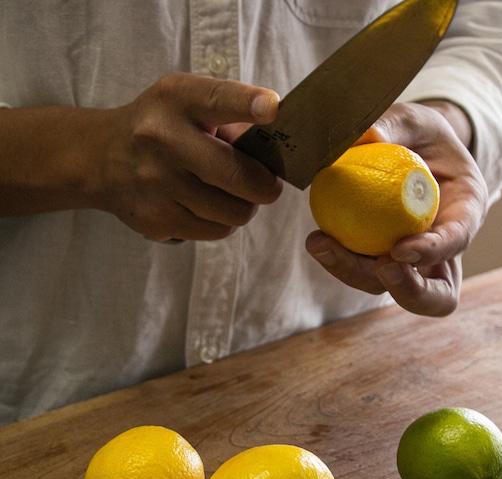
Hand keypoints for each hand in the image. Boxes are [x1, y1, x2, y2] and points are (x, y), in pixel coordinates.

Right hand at [100, 73, 282, 240]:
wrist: (101, 159)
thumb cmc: (161, 128)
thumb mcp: (187, 104)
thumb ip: (231, 118)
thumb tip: (276, 152)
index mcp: (177, 100)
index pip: (217, 100)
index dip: (248, 104)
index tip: (272, 108)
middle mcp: (162, 139)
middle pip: (241, 176)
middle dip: (267, 186)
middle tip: (267, 184)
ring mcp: (157, 183)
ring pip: (236, 212)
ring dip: (244, 206)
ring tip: (230, 194)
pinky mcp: (156, 219)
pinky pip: (217, 231)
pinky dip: (224, 222)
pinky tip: (209, 208)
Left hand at [306, 101, 487, 315]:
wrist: (412, 151)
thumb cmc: (420, 134)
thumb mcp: (415, 119)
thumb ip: (395, 124)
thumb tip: (366, 135)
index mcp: (465, 212)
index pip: (457, 241)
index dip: (434, 252)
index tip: (400, 250)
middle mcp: (442, 248)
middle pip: (432, 292)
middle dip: (406, 290)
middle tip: (377, 266)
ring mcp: (412, 262)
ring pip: (390, 288)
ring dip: (354, 273)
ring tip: (321, 244)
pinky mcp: (381, 261)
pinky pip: (363, 270)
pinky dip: (340, 260)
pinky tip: (318, 239)